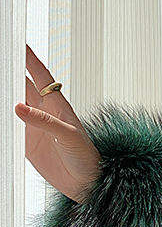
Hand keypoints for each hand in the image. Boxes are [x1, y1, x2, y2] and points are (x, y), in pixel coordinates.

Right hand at [15, 43, 101, 202]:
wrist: (86, 182)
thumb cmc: (87, 157)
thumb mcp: (69, 137)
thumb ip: (45, 122)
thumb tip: (18, 107)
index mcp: (58, 106)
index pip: (41, 77)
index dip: (30, 60)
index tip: (19, 44)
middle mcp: (44, 112)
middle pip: (23, 86)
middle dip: (10, 72)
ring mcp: (34, 126)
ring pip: (13, 103)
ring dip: (3, 93)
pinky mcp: (26, 142)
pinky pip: (8, 126)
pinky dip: (0, 118)